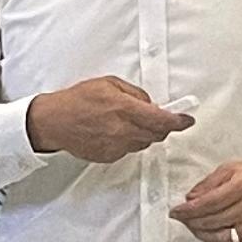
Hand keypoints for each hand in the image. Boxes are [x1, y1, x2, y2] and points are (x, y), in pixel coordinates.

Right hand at [28, 78, 191, 164]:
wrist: (54, 121)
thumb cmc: (78, 100)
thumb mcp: (109, 84)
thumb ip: (135, 94)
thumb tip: (151, 104)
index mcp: (124, 109)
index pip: (162, 120)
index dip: (179, 121)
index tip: (187, 120)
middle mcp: (123, 130)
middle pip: (157, 134)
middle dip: (162, 126)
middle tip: (159, 117)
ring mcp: (116, 146)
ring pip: (144, 143)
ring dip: (145, 133)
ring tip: (128, 121)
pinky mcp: (109, 156)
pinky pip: (128, 150)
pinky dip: (129, 141)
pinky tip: (115, 131)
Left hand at [169, 160, 241, 241]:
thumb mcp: (232, 168)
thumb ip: (209, 183)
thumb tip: (191, 197)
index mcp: (240, 188)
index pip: (206, 204)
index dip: (187, 210)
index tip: (175, 211)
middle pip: (210, 221)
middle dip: (190, 221)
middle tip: (181, 218)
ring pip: (219, 237)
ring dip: (201, 233)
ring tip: (194, 225)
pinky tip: (212, 235)